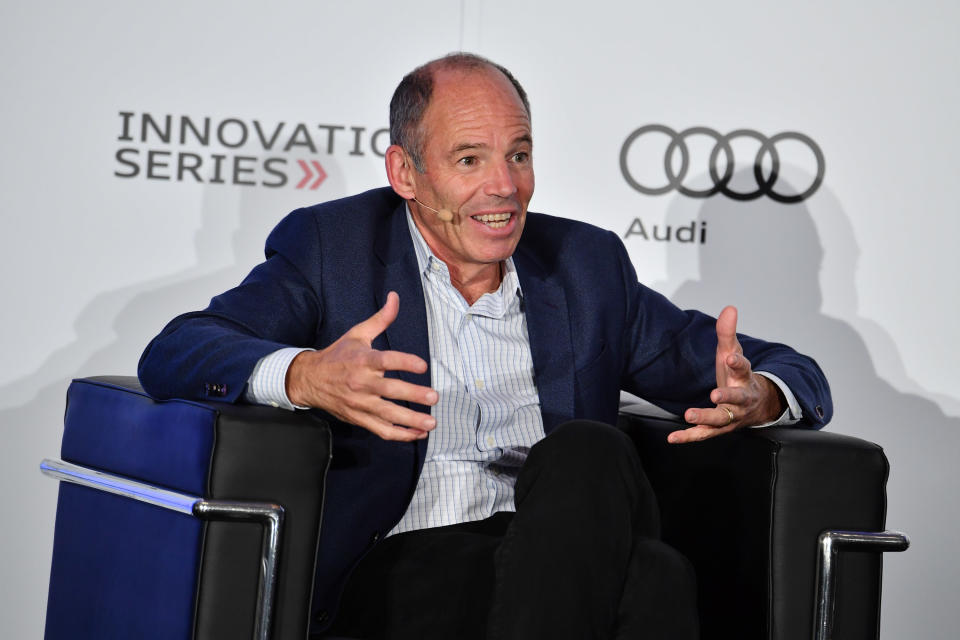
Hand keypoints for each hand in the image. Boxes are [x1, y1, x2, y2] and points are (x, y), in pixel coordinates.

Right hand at [286, 291, 438, 440]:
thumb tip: (395, 297)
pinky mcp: (359, 418)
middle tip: (434, 397)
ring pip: (387, 415)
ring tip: (431, 423)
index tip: (423, 366)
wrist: (310, 379)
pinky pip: (381, 430)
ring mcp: (360, 403)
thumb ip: (381, 319)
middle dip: (413, 395)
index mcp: (363, 360)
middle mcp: (361, 383)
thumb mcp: (358, 334)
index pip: (386, 360)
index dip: (405, 362)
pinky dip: (400, 435)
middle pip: (390, 390)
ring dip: (411, 421)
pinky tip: (417, 433)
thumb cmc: (338, 355)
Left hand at [669, 306, 784, 443]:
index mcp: (745, 379)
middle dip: (728, 396)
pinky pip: (703, 435)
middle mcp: (741, 400)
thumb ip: (728, 333)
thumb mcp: (733, 353)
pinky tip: (673, 438)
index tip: (731, 357)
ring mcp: (731, 416)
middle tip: (715, 394)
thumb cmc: (740, 377)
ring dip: (706, 418)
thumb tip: (729, 308)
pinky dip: (688, 437)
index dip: (737, 363)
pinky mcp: (719, 428)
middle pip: (737, 399)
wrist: (756, 406)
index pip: (743, 368)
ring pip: (721, 420)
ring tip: (689, 414)